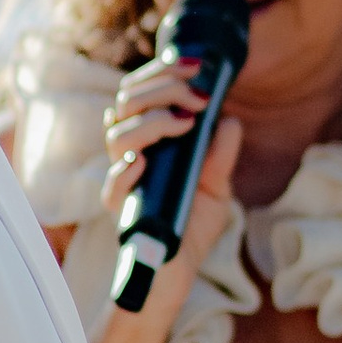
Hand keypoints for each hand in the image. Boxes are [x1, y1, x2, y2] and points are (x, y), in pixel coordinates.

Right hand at [100, 59, 242, 327]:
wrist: (175, 275)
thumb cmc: (191, 228)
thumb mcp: (216, 188)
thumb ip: (220, 155)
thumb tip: (228, 119)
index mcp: (149, 141)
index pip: (142, 93)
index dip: (163, 73)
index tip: (196, 67)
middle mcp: (131, 155)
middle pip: (126, 104)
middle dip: (161, 88)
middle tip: (196, 95)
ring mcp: (124, 181)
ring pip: (117, 135)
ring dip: (152, 121)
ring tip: (186, 123)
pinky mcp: (122, 213)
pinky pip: (112, 187)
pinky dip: (126, 170)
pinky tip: (143, 161)